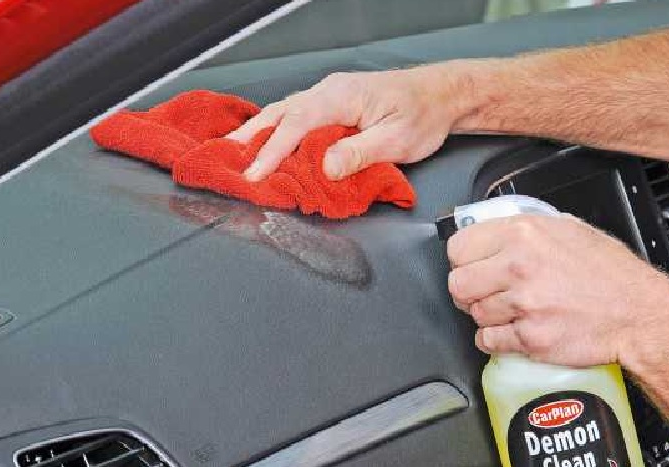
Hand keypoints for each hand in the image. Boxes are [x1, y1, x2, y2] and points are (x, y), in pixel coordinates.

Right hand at [227, 63, 473, 181]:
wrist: (442, 95)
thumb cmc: (423, 115)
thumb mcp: (395, 141)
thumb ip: (358, 154)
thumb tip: (325, 166)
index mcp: (341, 97)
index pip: (296, 124)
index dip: (273, 151)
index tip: (255, 173)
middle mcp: (330, 92)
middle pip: (281, 114)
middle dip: (251, 138)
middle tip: (226, 159)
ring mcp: (330, 96)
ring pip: (286, 113)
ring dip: (260, 133)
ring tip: (236, 152)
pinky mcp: (335, 105)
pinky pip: (298, 116)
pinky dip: (278, 130)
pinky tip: (268, 142)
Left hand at [446, 214, 668, 369]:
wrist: (638, 314)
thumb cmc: (610, 273)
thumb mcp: (568, 229)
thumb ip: (524, 230)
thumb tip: (490, 233)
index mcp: (524, 233)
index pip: (458, 247)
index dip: (464, 260)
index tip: (474, 266)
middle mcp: (519, 267)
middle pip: (458, 284)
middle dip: (469, 291)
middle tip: (487, 292)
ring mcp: (523, 305)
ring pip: (473, 314)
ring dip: (487, 316)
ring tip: (514, 310)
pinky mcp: (529, 338)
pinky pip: (488, 341)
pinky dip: (497, 340)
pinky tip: (517, 330)